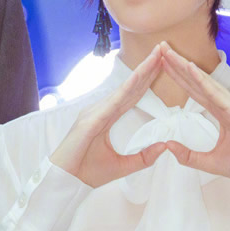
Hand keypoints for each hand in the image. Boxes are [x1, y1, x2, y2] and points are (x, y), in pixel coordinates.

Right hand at [50, 45, 166, 187]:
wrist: (64, 181)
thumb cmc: (86, 172)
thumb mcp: (122, 166)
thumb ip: (143, 158)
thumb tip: (165, 147)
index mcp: (107, 117)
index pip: (133, 94)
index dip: (147, 79)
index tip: (163, 64)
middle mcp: (102, 109)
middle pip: (131, 86)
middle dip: (148, 67)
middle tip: (164, 48)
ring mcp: (95, 112)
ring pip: (124, 88)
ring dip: (142, 70)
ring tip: (157, 55)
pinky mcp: (91, 119)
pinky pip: (114, 101)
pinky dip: (128, 87)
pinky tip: (140, 76)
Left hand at [160, 42, 229, 177]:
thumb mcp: (209, 162)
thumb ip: (188, 156)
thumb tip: (168, 146)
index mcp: (219, 111)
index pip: (194, 90)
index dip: (179, 76)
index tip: (164, 63)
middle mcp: (224, 102)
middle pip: (195, 80)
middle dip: (178, 64)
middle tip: (161, 48)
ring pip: (203, 82)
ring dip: (184, 66)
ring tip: (169, 53)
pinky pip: (215, 93)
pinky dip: (202, 80)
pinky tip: (189, 68)